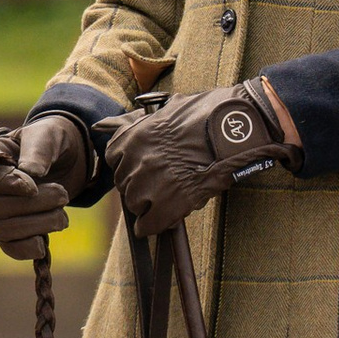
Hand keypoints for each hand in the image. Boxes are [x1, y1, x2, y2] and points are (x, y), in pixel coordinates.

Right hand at [0, 111, 98, 257]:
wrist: (63, 160)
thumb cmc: (50, 143)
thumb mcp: (48, 135)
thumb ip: (38, 149)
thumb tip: (32, 172)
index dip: (8, 185)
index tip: (33, 187)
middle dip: (34, 205)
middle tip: (63, 195)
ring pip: (4, 230)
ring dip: (38, 226)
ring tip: (62, 216)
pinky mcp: (8, 232)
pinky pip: (10, 247)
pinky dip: (28, 249)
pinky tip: (45, 242)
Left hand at [100, 79, 300, 236]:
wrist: (237, 129)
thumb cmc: (207, 115)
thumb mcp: (166, 110)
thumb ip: (133, 122)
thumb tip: (101, 125)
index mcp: (133, 137)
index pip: (115, 158)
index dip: (130, 164)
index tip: (141, 166)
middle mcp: (137, 161)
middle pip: (124, 183)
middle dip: (138, 184)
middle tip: (157, 183)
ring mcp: (152, 185)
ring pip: (135, 204)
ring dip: (146, 204)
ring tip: (163, 199)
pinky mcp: (170, 206)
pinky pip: (149, 225)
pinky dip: (150, 227)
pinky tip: (156, 224)